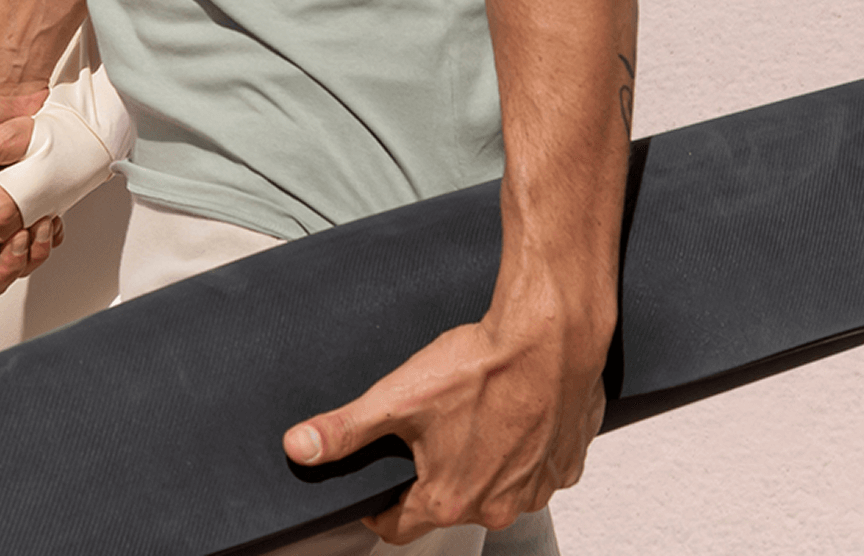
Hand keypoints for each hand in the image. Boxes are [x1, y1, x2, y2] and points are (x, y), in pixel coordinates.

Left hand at [283, 279, 609, 544]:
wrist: (547, 338)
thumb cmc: (480, 367)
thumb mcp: (397, 397)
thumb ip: (345, 429)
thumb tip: (299, 449)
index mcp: (448, 498)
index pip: (398, 526)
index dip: (380, 504)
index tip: (375, 487)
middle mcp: (495, 506)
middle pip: (448, 503)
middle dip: (432, 473)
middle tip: (427, 429)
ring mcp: (535, 488)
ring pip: (494, 486)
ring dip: (480, 461)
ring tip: (470, 414)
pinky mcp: (564, 465)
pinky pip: (534, 467)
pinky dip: (520, 448)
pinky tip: (510, 412)